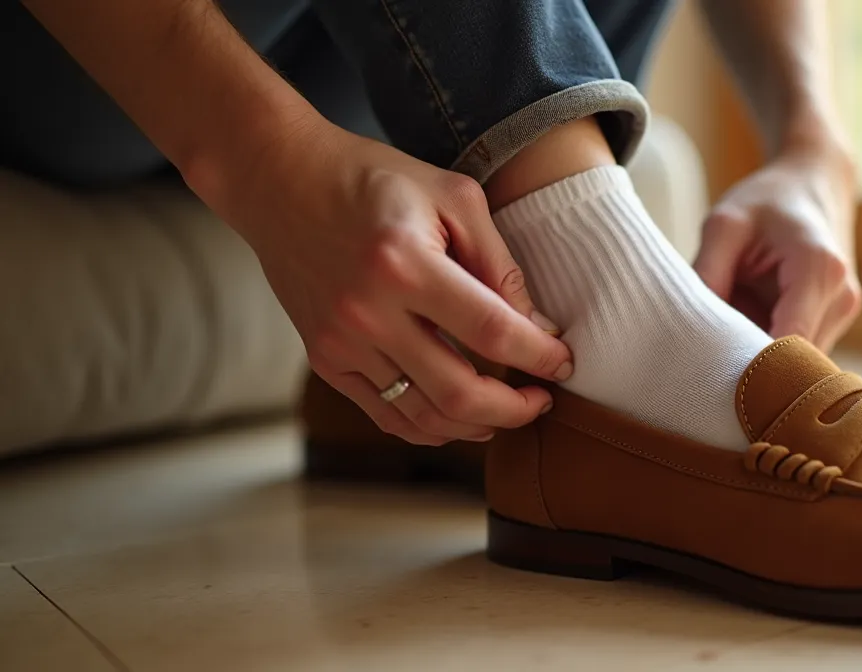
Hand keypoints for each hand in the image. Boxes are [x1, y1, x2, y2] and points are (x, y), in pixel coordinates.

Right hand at [198, 119, 571, 445]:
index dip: (538, 356)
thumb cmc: (375, 179)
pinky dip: (431, 428)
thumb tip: (538, 327)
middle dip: (515, 408)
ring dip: (477, 425)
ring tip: (509, 412)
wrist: (281, 179)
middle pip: (460, 392)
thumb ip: (499, 262)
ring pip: (424, 416)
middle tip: (543, 401)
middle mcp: (368, 312)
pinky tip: (462, 418)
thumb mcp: (452, 197)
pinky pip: (387, 414)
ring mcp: (341, 343)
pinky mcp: (325, 359)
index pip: (492, 331)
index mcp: (406, 264)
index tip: (564, 362)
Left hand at [693, 146, 861, 351]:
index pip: (789, 343)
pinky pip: (802, 350)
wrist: (813, 180)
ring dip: (763, 356)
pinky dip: (772, 345)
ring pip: (800, 362)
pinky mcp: (836, 319)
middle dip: (754, 367)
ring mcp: (843, 312)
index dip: (753, 368)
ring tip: (732, 331)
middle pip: (796, 361)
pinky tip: (750, 326)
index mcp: (818, 269)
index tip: (713, 373)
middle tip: (710, 362)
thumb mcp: (724, 224)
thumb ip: (707, 272)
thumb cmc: (768, 199)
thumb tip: (692, 329)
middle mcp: (841, 297)